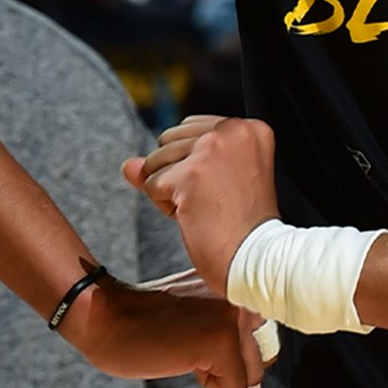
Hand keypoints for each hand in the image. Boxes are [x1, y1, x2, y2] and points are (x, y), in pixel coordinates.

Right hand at [58, 268, 266, 387]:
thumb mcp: (205, 305)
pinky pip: (236, 385)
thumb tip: (269, 348)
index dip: (239, 348)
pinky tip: (184, 356)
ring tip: (190, 347)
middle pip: (267, 354)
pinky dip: (210, 381)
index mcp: (242, 280)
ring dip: (223, 372)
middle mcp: (246, 293)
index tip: (205, 333)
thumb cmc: (153, 319)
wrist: (110, 317)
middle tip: (195, 342)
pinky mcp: (223, 340)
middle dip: (234, 362)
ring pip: (255, 373)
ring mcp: (236, 315)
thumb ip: (235, 314)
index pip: (270, 332)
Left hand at [123, 116, 279, 295]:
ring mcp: (212, 148)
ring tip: (207, 208)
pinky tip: (195, 217)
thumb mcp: (216, 181)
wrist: (260, 260)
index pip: (191, 129)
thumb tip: (128, 165)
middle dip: (178, 174)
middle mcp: (233, 129)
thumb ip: (174, 162)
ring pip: (156, 161)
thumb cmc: (242, 227)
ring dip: (171, 192)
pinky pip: (151, 184)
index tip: (223, 189)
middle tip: (215, 201)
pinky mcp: (191, 173)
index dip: (194, 164)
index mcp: (248, 128)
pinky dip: (166, 207)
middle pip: (169, 140)